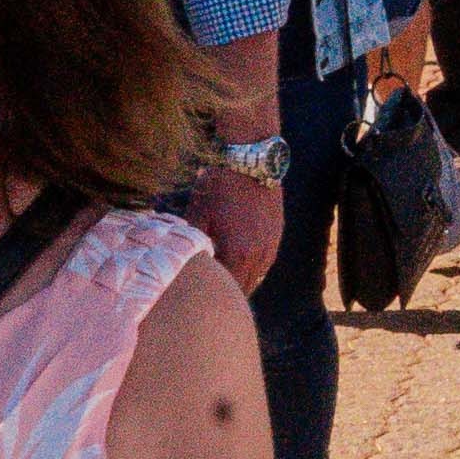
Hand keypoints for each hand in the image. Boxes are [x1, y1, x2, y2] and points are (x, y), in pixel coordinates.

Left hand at [191, 163, 283, 289]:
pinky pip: (264, 263)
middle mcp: (258, 256)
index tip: (199, 296)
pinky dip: (251, 267)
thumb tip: (182, 262)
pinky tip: (238, 261)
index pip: (225, 291)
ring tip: (222, 279)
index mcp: (237, 255)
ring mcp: (271, 247)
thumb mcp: (197, 215)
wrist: (251, 162)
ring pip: (256, 278)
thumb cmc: (220, 187)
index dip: (211, 295)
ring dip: (240, 281)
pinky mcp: (277, 236)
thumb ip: (191, 245)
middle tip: (208, 293)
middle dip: (226, 293)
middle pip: (243, 290)